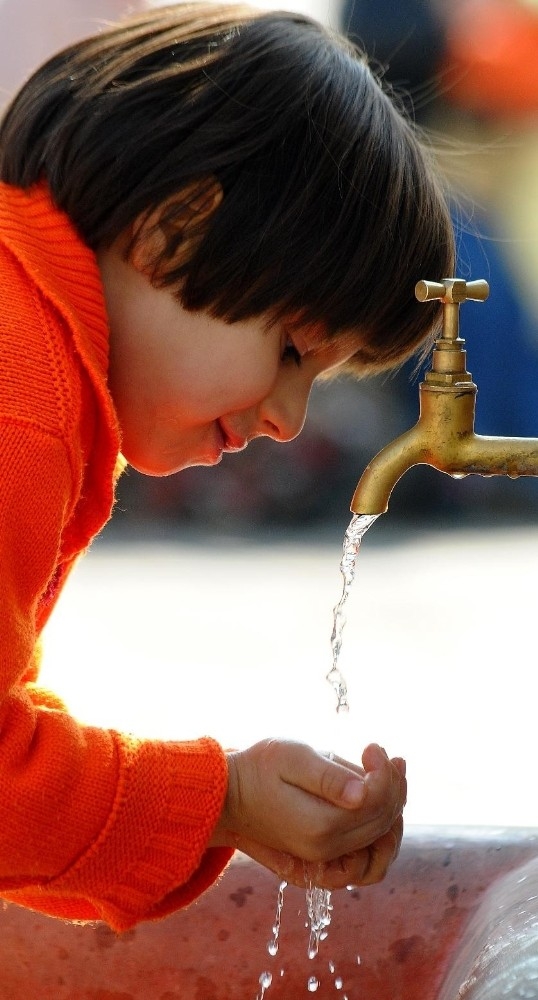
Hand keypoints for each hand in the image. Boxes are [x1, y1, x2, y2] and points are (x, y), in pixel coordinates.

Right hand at [209, 740, 405, 889]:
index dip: (385, 772)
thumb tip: (363, 794)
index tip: (371, 746)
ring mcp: (324, 860)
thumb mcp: (292, 760)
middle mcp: (326, 851)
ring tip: (389, 778)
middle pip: (383, 823)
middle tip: (380, 754)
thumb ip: (329, 777)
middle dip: (393, 785)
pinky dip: (379, 836)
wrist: (227, 798)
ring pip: (380, 845)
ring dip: (392, 812)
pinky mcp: (322, 860)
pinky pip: (366, 862)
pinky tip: (375, 807)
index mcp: (321, 826)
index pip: (377, 803)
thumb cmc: (258, 770)